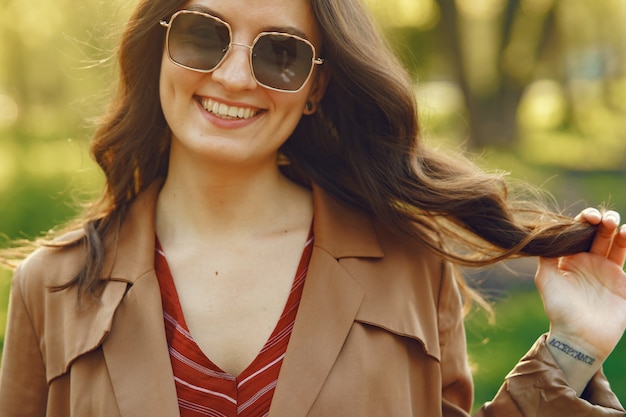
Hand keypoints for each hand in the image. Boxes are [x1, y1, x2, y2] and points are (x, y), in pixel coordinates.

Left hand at [536, 209, 625, 360]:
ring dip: (621, 233)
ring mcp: (608, 272)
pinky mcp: (623, 285)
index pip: (579, 232)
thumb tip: (544, 231)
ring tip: (622, 228)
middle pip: (600, 234)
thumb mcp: (546, 279)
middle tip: (605, 220)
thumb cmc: (558, 309)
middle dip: (604, 222)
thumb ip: (546, 255)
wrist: (578, 337)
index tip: (588, 217)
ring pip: (618, 245)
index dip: (584, 220)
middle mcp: (590, 261)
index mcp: (571, 258)